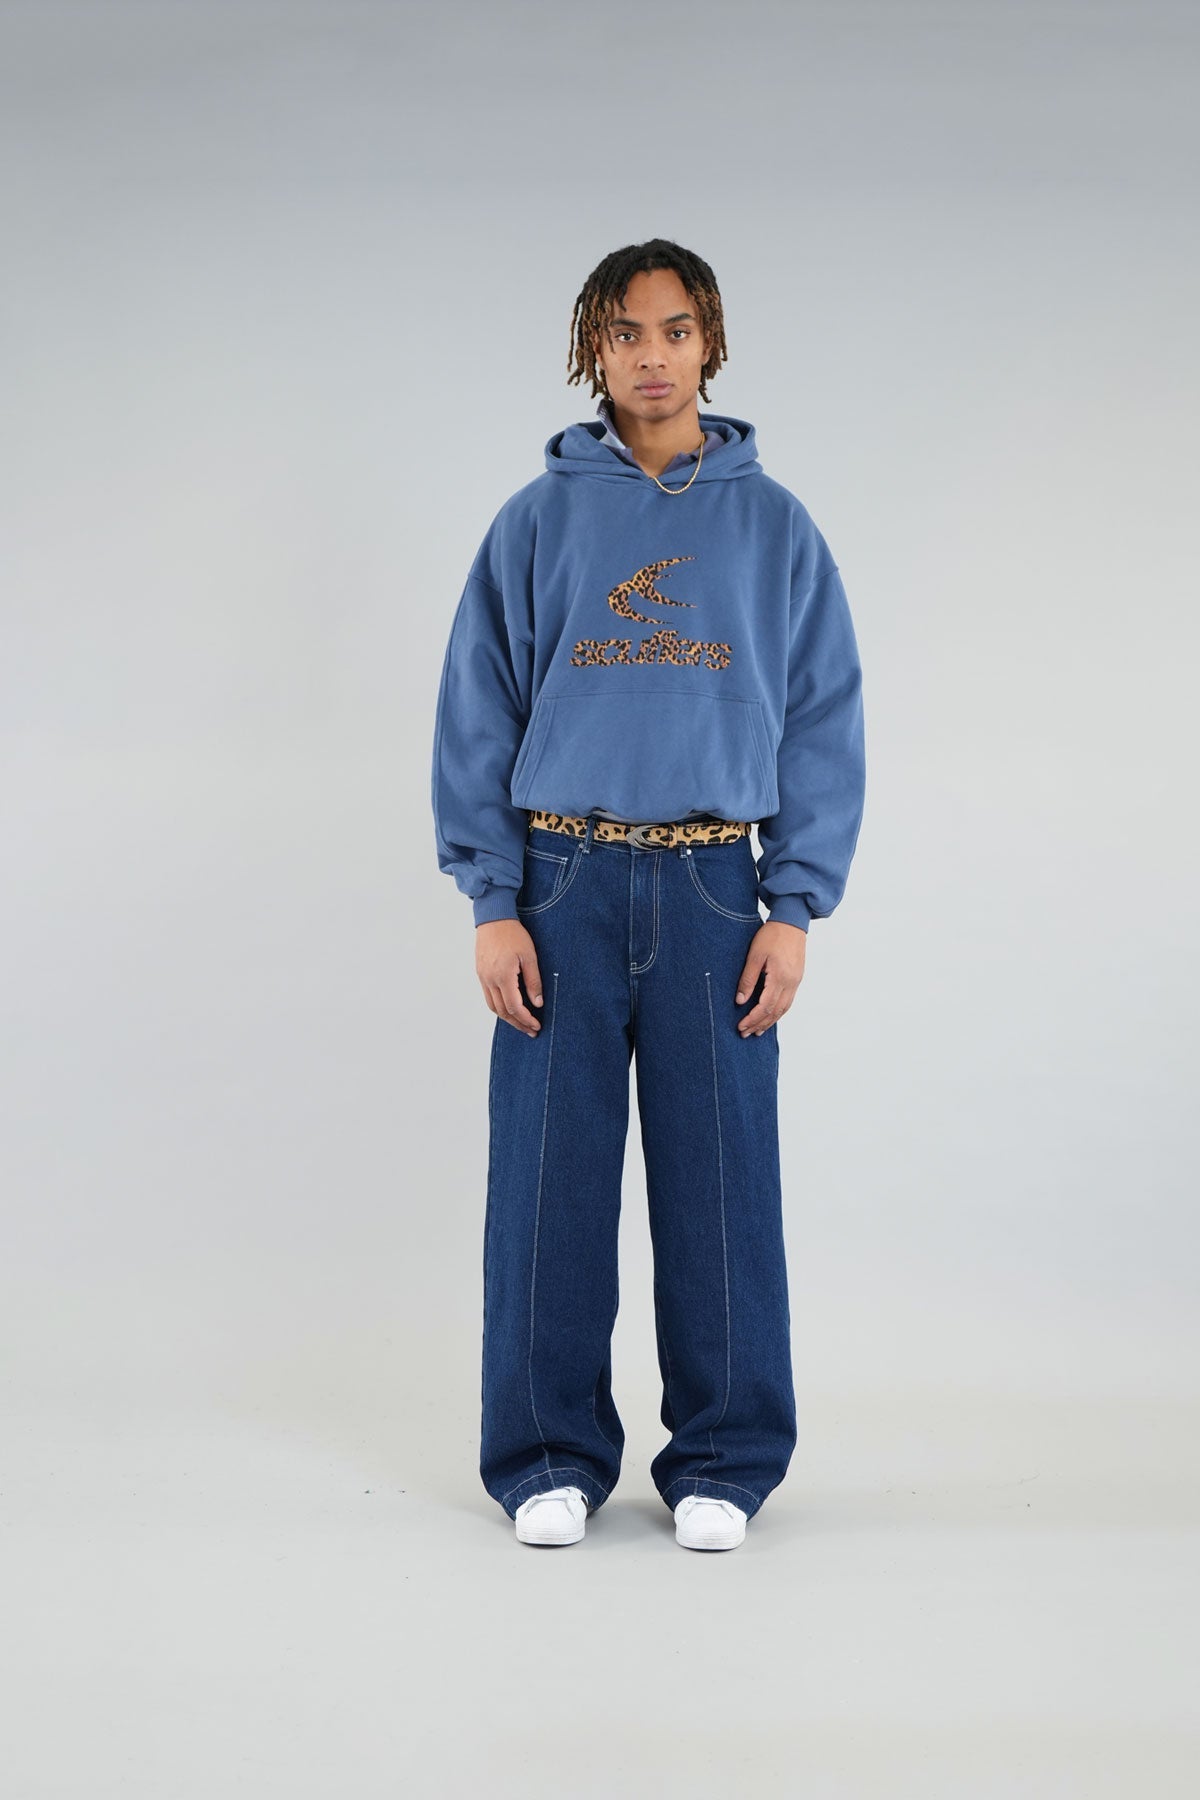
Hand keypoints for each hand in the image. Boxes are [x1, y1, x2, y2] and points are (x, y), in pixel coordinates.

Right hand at [476, 919, 543, 1036]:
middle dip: (518, 1023)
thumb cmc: (513, 934)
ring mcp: (483, 977)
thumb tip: (538, 1003)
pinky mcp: (481, 973)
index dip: (526, 1019)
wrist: (493, 918)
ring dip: (507, 1018)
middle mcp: (490, 980)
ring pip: (493, 1006)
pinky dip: (499, 1006)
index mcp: (503, 976)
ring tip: (521, 1023)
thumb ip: (533, 981)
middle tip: (531, 1030)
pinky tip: (509, 1007)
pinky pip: (488, 997)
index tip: (536, 1026)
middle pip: (503, 1011)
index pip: (515, 1007)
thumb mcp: (529, 956)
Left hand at [735, 920, 805, 1035]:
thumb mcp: (755, 956)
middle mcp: (791, 983)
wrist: (791, 922)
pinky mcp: (797, 978)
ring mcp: (796, 981)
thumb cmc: (772, 935)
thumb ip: (748, 979)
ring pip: (784, 1009)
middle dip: (759, 1024)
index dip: (752, 1019)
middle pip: (775, 1012)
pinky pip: (788, 1001)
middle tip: (745, 1033)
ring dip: (770, 1021)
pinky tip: (771, 1015)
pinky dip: (778, 1012)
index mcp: (780, 978)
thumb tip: (740, 1001)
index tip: (741, 1026)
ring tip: (758, 1030)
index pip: (765, 1007)